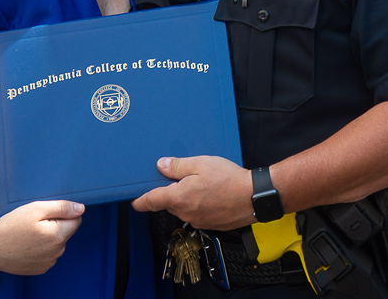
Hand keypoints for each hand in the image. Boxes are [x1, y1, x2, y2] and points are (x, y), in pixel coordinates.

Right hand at [0, 200, 84, 274]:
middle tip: (36, 222)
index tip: (48, 213)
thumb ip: (62, 208)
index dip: (63, 213)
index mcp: (57, 236)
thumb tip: (81, 209)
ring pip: (58, 244)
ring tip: (29, 233)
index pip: (76, 220)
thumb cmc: (12, 224)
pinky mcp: (39, 269)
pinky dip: (42, 248)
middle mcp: (56, 253)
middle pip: (66, 232)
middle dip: (56, 225)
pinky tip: (28, 244)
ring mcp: (47, 263)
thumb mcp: (37, 208)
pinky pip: (49, 254)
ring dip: (49, 237)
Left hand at [131, 155, 253, 230]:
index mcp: (179, 198)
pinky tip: (211, 193)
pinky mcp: (210, 224)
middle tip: (181, 177)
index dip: (141, 201)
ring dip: (186, 197)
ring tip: (202, 182)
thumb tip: (161, 166)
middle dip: (171, 192)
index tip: (135, 202)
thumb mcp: (200, 164)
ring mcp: (198, 221)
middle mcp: (186, 213)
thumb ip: (178, 166)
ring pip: (183, 208)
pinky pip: (196, 213)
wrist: (253, 197)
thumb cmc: (228, 178)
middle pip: (169, 203)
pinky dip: (198, 204)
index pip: (152, 201)